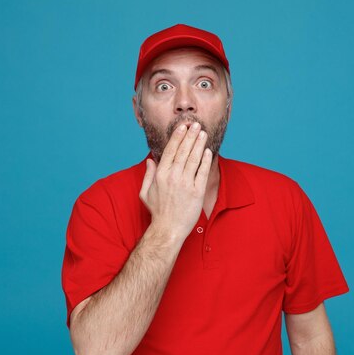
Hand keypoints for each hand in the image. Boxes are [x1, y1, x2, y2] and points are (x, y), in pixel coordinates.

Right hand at [139, 122, 212, 240]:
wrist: (168, 229)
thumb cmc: (157, 212)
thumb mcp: (145, 192)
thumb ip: (147, 175)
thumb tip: (150, 160)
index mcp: (160, 175)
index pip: (170, 150)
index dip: (178, 137)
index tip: (183, 127)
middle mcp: (172, 176)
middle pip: (183, 151)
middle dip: (190, 136)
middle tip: (196, 125)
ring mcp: (185, 184)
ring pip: (194, 159)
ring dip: (199, 144)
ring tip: (203, 133)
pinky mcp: (197, 192)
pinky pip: (202, 172)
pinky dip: (205, 160)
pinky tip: (208, 151)